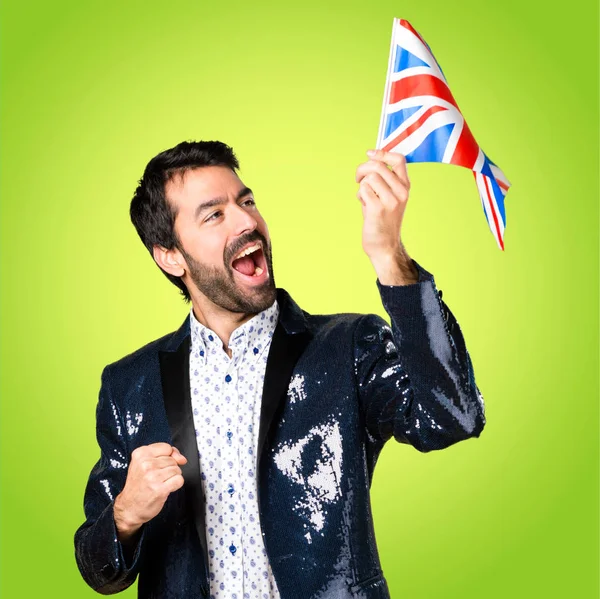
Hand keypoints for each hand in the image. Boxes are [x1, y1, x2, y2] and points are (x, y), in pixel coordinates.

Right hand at [114, 443, 186, 541]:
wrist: (129, 508)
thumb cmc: (138, 485)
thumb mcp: (144, 463)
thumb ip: (164, 454)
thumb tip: (182, 458)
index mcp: (140, 454)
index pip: (167, 447)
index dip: (169, 456)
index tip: (161, 464)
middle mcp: (146, 464)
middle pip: (173, 460)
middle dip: (169, 469)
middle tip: (156, 477)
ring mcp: (153, 477)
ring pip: (177, 470)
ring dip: (172, 477)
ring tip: (160, 483)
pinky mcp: (160, 489)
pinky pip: (179, 480)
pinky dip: (175, 485)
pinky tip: (165, 488)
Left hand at [355, 149, 417, 284]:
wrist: (385, 246)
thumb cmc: (382, 219)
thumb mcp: (389, 196)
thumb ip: (383, 180)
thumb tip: (370, 159)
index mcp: (405, 187)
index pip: (399, 159)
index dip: (382, 153)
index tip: (369, 154)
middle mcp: (401, 192)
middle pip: (378, 166)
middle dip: (363, 169)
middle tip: (358, 178)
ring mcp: (390, 201)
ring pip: (369, 178)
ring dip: (362, 185)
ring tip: (365, 197)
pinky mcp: (378, 209)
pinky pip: (363, 190)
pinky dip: (360, 196)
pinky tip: (364, 205)